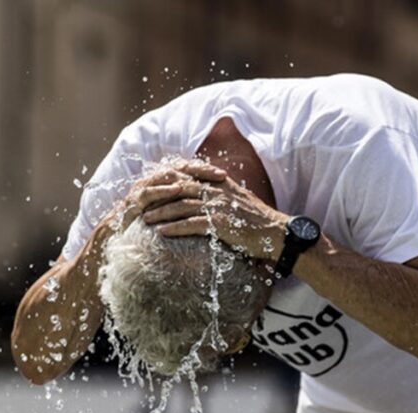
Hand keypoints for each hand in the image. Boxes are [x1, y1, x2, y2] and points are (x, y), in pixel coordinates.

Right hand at [115, 161, 227, 229]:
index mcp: (162, 183)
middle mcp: (153, 181)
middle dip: (202, 171)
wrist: (114, 238)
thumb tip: (205, 211)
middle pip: (180, 168)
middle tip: (221, 175)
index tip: (225, 176)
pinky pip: (149, 192)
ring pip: (166, 176)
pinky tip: (178, 189)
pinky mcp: (132, 200)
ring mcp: (141, 189)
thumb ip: (181, 209)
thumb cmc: (143, 229)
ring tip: (204, 180)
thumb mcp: (165, 217)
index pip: (187, 170)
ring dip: (186, 177)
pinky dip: (164, 189)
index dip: (206, 171)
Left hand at [141, 175, 285, 260]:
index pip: (188, 174)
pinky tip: (161, 232)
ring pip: (181, 205)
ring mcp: (218, 206)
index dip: (168, 179)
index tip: (152, 185)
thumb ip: (220, 193)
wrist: (276, 233)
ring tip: (145, 218)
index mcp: (220, 182)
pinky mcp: (220, 223)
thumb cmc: (256, 220)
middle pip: (179, 188)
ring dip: (161, 212)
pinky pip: (191, 224)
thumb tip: (204, 195)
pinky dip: (174, 227)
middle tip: (141, 203)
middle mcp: (217, 190)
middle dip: (158, 195)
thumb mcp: (238, 199)